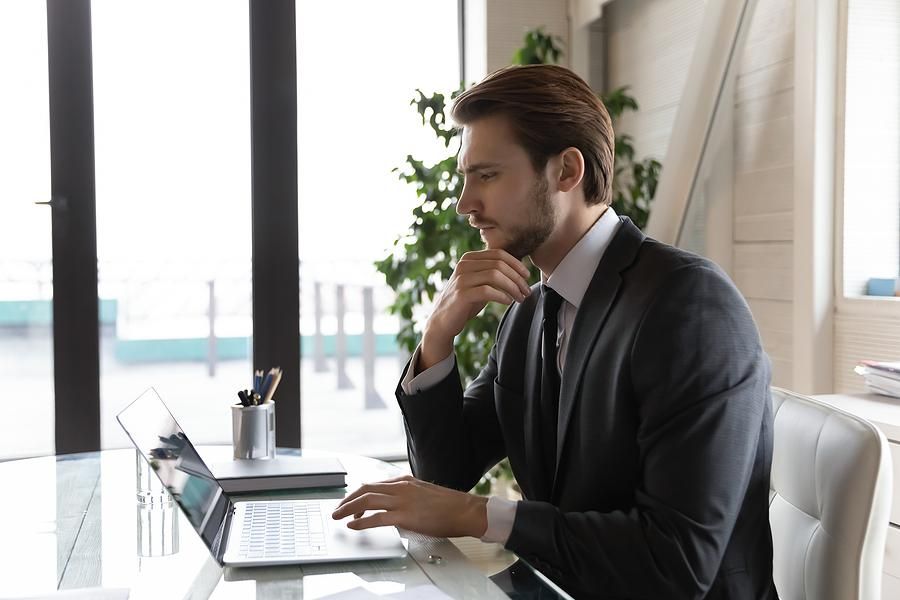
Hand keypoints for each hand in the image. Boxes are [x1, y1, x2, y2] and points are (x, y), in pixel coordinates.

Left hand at [331, 475, 487, 538]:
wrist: (464, 510)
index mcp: (405, 481)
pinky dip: (361, 521)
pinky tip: (354, 525)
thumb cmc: (449, 505)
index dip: (358, 494)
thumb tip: (396, 506)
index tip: (350, 502)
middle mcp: (401, 487)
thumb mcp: (424, 493)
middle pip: (365, 489)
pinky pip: (376, 518)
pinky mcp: (405, 516)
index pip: (374, 484)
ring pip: (367, 500)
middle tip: (338, 509)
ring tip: (339, 516)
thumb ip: (408, 495)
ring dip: (349, 508)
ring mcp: (402, 500)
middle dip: (347, 499)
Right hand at [420, 249, 530, 369]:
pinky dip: (502, 295)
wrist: (443, 321)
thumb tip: (519, 269)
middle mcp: (464, 265)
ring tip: (520, 298)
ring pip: (495, 275)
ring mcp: (461, 279)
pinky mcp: (462, 294)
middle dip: (517, 278)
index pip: (499, 254)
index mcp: (469, 258)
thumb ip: (493, 273)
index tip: (526, 276)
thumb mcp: (479, 282)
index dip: (516, 264)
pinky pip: (487, 290)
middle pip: (499, 264)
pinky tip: (508, 302)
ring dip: (512, 287)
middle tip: (526, 291)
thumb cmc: (465, 302)